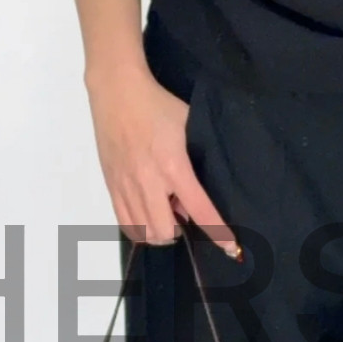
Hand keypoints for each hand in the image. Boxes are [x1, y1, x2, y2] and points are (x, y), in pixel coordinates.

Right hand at [85, 63, 240, 258]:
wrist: (117, 92)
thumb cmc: (159, 106)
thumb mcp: (188, 127)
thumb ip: (195, 162)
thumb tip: (191, 197)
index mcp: (173, 166)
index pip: (200, 210)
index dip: (218, 233)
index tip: (230, 248)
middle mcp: (148, 182)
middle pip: (165, 231)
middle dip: (179, 232)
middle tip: (183, 214)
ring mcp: (126, 186)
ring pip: (143, 232)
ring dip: (159, 231)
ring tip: (164, 213)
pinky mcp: (112, 186)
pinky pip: (125, 224)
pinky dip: (140, 229)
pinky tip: (147, 216)